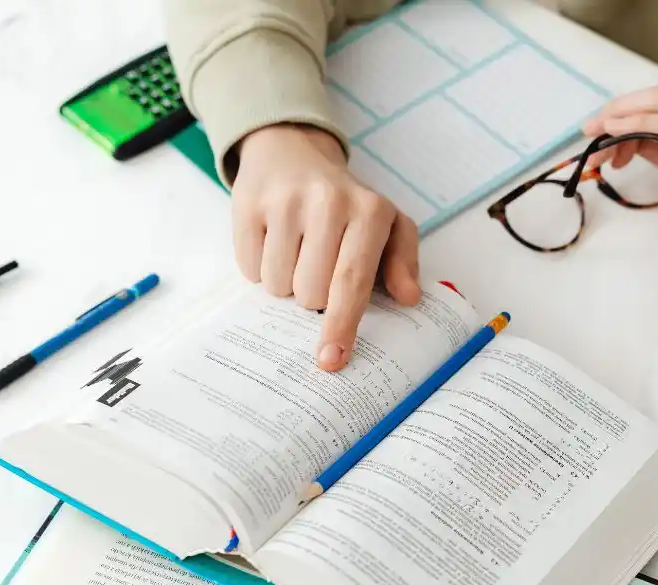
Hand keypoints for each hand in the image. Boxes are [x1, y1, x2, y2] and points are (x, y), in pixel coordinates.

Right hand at [232, 124, 420, 370]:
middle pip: (311, 293)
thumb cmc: (346, 203)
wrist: (292, 152)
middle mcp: (329, 202)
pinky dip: (260, 267)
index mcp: (370, 211)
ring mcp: (285, 202)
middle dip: (313, 296)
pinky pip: (249, 269)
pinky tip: (273, 241)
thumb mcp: (387, 224)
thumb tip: (409, 297)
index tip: (332, 358)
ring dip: (286, 283)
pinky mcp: (248, 204)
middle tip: (319, 267)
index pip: (353, 281)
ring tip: (297, 251)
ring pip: (278, 285)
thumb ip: (403, 261)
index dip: (342, 324)